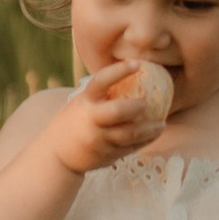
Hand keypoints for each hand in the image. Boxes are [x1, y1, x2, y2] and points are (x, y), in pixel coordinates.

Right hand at [45, 62, 173, 177]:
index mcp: (84, 102)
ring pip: (129, 134)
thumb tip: (131, 76)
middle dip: (136, 106)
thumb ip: (100, 95)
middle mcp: (91, 120)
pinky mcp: (107, 155)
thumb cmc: (75, 122)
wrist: (57, 155)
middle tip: (147, 102)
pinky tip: (153, 135)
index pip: (101, 81)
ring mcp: (99, 139)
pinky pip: (130, 148)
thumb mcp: (80, 104)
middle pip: (117, 111)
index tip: (137, 64)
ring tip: (161, 124)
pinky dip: (145, 141)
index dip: (119, 71)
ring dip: (149, 129)